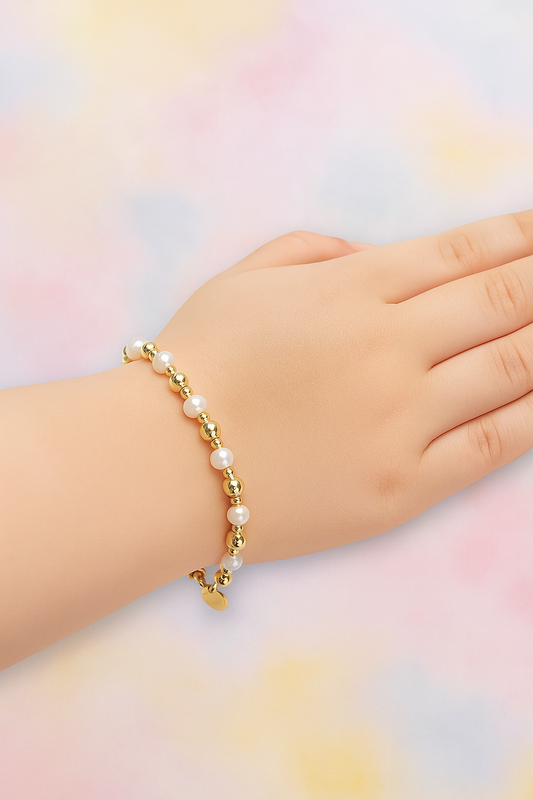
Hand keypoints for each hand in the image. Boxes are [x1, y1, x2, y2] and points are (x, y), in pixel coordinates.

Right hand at [156, 212, 532, 565]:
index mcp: (352, 292)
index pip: (464, 253)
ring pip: (513, 370)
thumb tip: (372, 256)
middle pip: (504, 303)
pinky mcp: (402, 487)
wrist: (160, 466)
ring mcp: (402, 422)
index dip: (522, 235)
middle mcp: (389, 350)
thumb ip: (314, 252)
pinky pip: (491, 445)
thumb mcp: (243, 279)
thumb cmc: (195, 364)